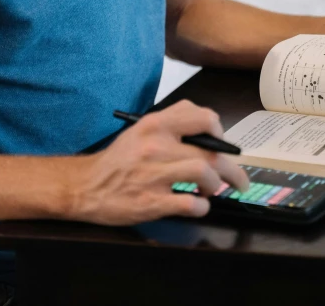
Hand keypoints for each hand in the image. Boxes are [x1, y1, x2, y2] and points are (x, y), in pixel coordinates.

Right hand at [71, 100, 249, 225]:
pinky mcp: (150, 202)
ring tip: (211, 191)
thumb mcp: (142, 131)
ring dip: (216, 185)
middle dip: (233, 169)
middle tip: (239, 180)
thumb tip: (212, 136)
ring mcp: (153, 174)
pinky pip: (190, 203)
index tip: (222, 145)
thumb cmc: (119, 160)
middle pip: (211, 151)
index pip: (203, 117)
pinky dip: (201, 207)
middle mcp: (156, 145)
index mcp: (156, 124)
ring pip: (205, 172)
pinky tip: (197, 205)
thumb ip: (173, 127)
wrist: (85, 186)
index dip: (220, 132)